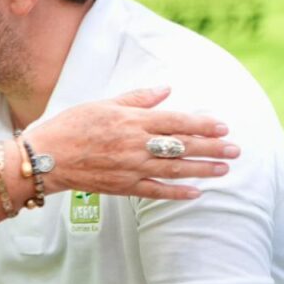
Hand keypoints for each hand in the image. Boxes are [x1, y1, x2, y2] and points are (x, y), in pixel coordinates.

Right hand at [28, 86, 239, 199]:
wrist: (46, 157)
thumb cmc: (71, 125)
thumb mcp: (103, 104)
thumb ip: (137, 99)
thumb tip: (166, 90)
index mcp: (131, 121)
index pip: (176, 121)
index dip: (202, 124)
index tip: (223, 126)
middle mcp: (136, 145)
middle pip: (182, 146)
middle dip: (212, 148)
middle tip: (236, 149)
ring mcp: (131, 168)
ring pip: (175, 170)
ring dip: (203, 170)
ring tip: (224, 169)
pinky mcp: (123, 186)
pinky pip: (156, 191)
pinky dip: (177, 193)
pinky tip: (195, 193)